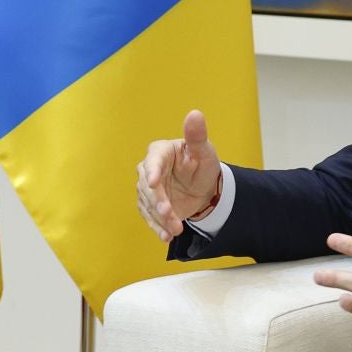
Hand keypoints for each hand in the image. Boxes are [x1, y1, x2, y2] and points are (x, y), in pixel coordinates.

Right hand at [137, 109, 222, 242]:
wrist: (202, 188)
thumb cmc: (202, 164)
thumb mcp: (204, 151)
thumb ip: (197, 135)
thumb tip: (195, 114)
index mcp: (160, 151)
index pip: (153, 160)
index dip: (152, 172)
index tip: (152, 183)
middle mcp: (149, 169)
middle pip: (148, 187)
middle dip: (158, 202)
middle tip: (170, 214)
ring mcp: (146, 189)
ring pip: (148, 205)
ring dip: (160, 218)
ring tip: (175, 229)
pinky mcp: (149, 205)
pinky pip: (150, 217)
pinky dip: (158, 227)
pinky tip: (167, 236)